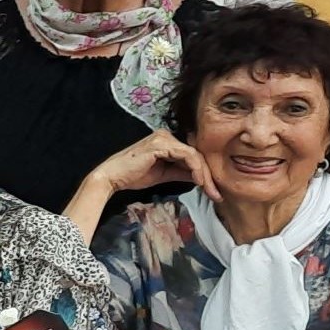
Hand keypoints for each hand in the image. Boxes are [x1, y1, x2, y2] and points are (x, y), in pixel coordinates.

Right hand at [83, 131, 217, 201]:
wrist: (113, 177)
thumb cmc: (133, 176)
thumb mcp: (164, 175)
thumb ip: (182, 173)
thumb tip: (201, 179)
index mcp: (167, 141)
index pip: (193, 156)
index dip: (205, 173)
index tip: (212, 191)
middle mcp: (167, 136)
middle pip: (196, 154)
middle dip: (209, 175)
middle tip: (216, 193)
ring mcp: (164, 138)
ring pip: (195, 155)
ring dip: (205, 174)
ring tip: (210, 190)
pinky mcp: (162, 144)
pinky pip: (187, 155)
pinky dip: (196, 169)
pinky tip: (199, 182)